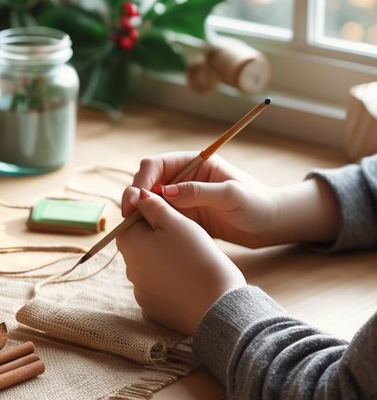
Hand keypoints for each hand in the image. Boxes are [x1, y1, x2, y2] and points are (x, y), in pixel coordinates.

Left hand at [117, 187, 245, 335]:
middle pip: (139, 244)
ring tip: (190, 260)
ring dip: (164, 259)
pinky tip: (188, 280)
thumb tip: (137, 195)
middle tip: (187, 239)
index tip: (173, 215)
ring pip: (149, 265)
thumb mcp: (177, 223)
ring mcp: (139, 290)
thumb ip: (153, 206)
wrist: (218, 304)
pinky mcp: (152, 306)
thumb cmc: (198, 257)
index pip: (130, 219)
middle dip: (158, 237)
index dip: (151, 213)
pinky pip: (158, 286)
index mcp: (128, 243)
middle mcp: (128, 268)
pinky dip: (170, 280)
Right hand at [121, 153, 281, 247]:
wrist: (270, 226)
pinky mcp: (182, 216)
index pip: (157, 164)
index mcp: (194, 164)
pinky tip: (147, 235)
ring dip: (139, 211)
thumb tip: (166, 192)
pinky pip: (158, 217)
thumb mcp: (231, 196)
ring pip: (149, 201)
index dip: (143, 179)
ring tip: (135, 227)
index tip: (138, 197)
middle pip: (147, 182)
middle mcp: (184, 178)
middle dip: (135, 196)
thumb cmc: (257, 205)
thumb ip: (199, 192)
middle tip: (129, 215)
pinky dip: (149, 224)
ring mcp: (181, 198)